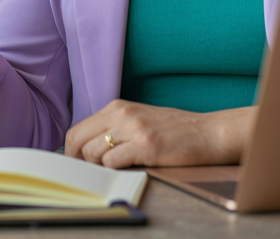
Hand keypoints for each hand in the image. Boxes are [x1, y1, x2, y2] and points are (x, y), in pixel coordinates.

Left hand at [64, 99, 255, 167]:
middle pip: (78, 140)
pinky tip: (130, 168)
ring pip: (93, 152)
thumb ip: (114, 128)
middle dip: (78, 161)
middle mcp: (122, 113)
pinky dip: (116, 170)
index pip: (78, 130)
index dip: (71, 151)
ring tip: (116, 169)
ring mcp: (133, 128)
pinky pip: (113, 162)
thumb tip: (87, 149)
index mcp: (117, 106)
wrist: (208, 132)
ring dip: (100, 167)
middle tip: (89, 173)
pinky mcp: (146, 145)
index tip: (77, 165)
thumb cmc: (174, 130)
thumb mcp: (139, 119)